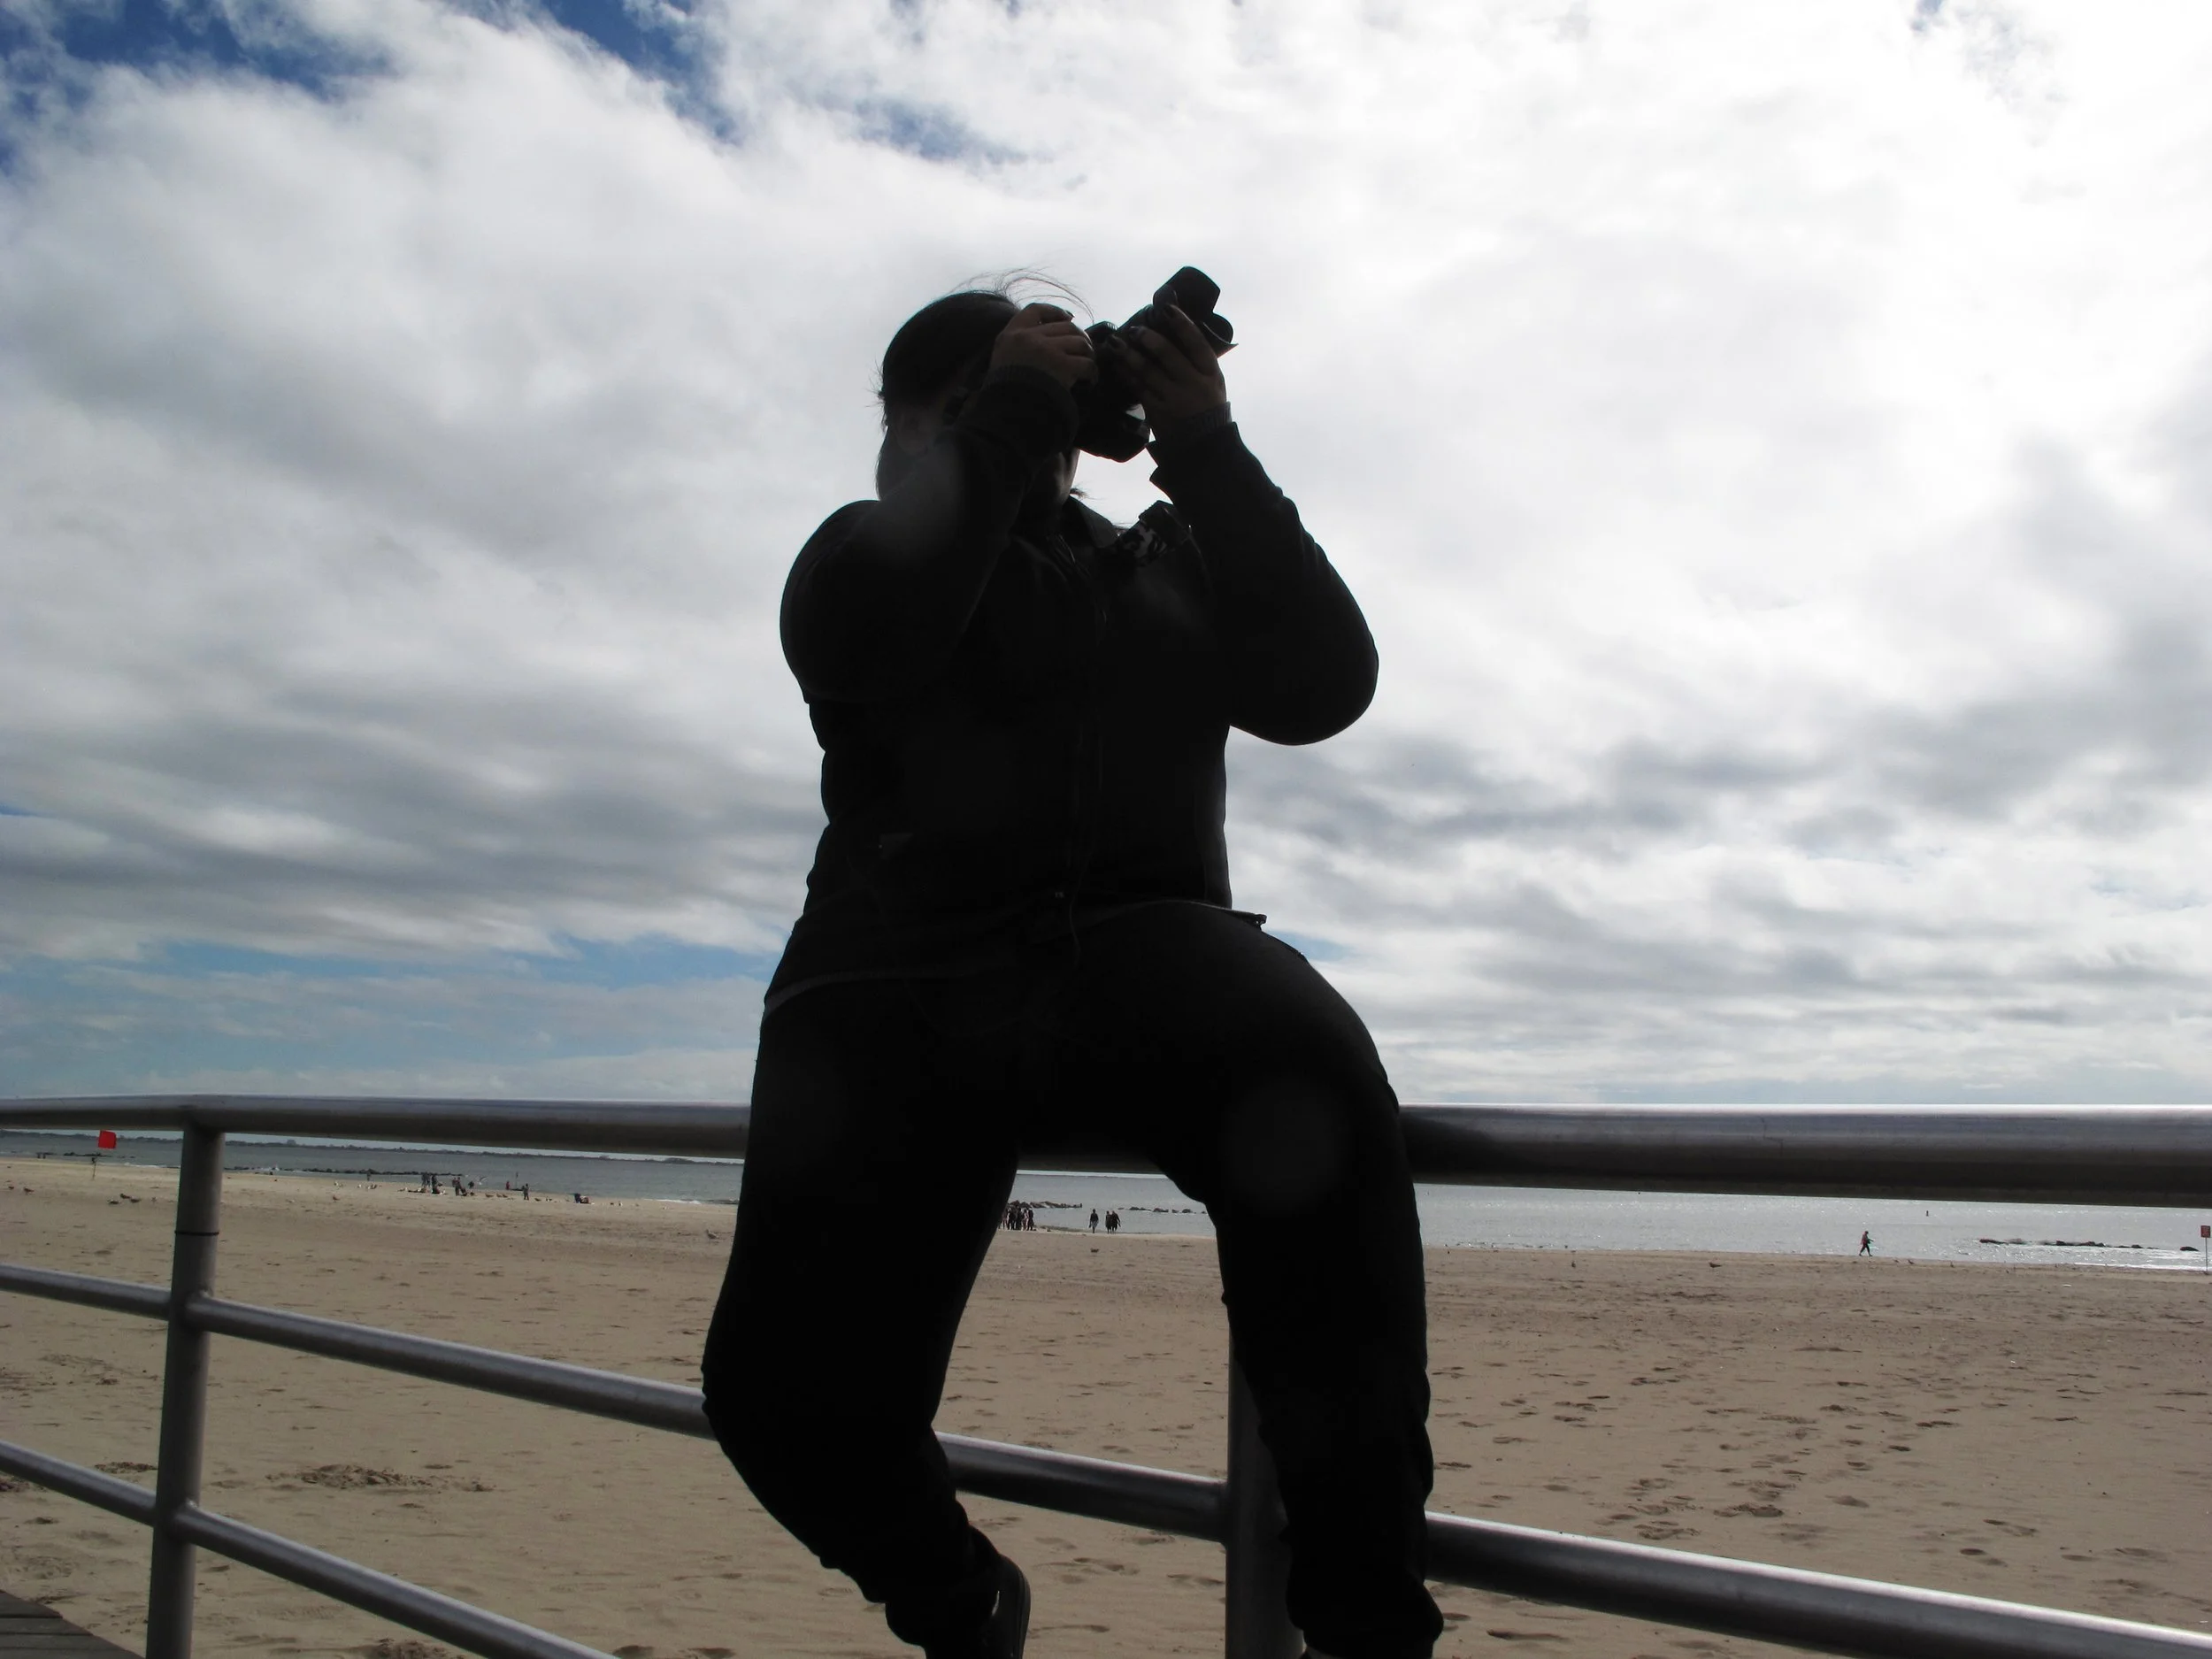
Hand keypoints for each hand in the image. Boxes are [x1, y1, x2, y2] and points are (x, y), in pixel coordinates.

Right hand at [989, 303, 1097, 390]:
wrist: (1009, 411)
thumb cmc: (1005, 391)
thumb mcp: (1002, 360)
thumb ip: (1019, 346)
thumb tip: (1048, 339)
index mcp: (1012, 334)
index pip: (1035, 310)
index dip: (1055, 312)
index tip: (1068, 318)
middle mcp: (1030, 337)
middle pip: (1065, 326)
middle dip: (1079, 336)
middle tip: (1084, 351)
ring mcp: (1047, 350)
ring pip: (1080, 342)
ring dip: (1088, 353)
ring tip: (1088, 366)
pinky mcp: (1062, 366)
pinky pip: (1087, 363)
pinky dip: (1092, 373)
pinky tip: (1090, 381)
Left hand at [1103, 304, 1228, 427]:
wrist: (1204, 445)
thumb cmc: (1207, 407)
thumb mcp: (1212, 381)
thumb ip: (1197, 359)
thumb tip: (1177, 327)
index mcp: (1211, 373)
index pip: (1197, 343)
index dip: (1182, 324)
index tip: (1167, 309)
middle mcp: (1193, 384)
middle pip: (1168, 354)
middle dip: (1149, 338)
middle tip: (1135, 330)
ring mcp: (1175, 399)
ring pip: (1148, 371)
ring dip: (1129, 354)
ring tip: (1115, 343)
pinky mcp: (1158, 412)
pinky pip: (1139, 388)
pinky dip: (1126, 374)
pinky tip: (1118, 364)